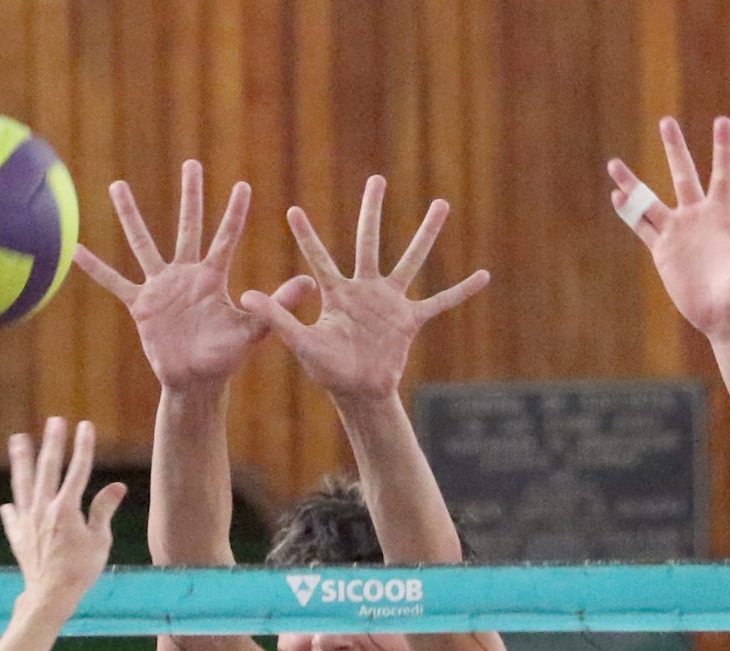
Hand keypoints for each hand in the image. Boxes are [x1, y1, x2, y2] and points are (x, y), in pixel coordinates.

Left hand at [1, 419, 124, 612]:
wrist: (50, 595)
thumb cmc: (80, 571)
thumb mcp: (99, 541)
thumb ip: (103, 511)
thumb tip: (117, 486)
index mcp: (65, 509)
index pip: (77, 471)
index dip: (83, 447)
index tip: (85, 426)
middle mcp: (43, 509)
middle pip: (48, 469)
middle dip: (53, 443)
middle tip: (54, 421)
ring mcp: (27, 521)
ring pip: (23, 483)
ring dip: (21, 460)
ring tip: (18, 440)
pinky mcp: (18, 536)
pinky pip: (12, 516)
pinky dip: (12, 507)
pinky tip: (9, 503)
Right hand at [74, 162, 304, 394]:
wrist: (195, 381)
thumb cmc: (225, 358)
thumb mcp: (253, 332)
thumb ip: (277, 306)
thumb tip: (309, 284)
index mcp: (212, 278)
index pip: (225, 238)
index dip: (234, 213)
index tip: (243, 185)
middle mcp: (186, 274)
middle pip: (187, 226)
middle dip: (190, 196)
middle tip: (192, 163)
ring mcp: (161, 287)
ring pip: (143, 243)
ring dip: (131, 215)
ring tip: (118, 185)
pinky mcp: (141, 305)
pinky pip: (114, 282)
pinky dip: (97, 268)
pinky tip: (76, 251)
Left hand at [240, 175, 488, 401]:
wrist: (359, 393)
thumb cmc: (328, 371)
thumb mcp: (301, 343)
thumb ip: (278, 317)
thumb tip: (246, 296)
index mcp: (337, 293)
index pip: (318, 258)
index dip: (305, 235)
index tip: (291, 210)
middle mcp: (365, 289)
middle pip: (369, 241)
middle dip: (372, 210)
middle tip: (377, 178)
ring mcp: (390, 302)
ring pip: (411, 259)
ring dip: (426, 233)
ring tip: (441, 204)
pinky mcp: (410, 320)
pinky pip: (440, 302)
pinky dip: (461, 291)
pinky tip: (483, 275)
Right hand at [606, 116, 729, 339]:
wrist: (726, 316)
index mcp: (723, 213)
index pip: (722, 173)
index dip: (722, 148)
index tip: (721, 121)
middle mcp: (698, 217)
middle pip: (683, 174)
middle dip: (674, 148)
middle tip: (666, 121)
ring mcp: (678, 233)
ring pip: (650, 200)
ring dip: (633, 183)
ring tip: (613, 164)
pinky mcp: (663, 251)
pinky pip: (642, 226)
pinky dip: (629, 211)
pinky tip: (617, 195)